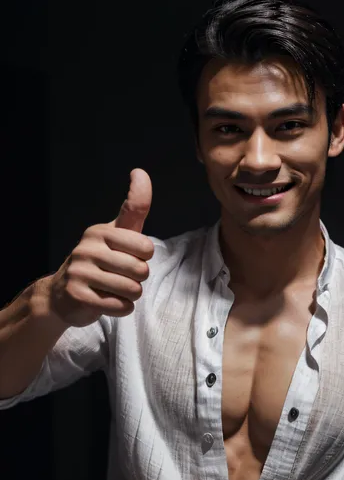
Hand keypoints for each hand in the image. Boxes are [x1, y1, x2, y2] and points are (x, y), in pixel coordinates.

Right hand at [48, 168, 153, 326]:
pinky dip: (121, 308)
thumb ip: (133, 208)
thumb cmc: (99, 262)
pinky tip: (108, 301)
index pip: (145, 246)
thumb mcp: (117, 234)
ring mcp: (80, 271)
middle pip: (141, 270)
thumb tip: (140, 171)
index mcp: (101, 231)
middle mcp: (88, 247)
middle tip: (120, 277)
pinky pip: (119, 306)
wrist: (62, 294)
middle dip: (138, 279)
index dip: (144, 257)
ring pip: (132, 289)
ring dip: (130, 295)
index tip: (130, 255)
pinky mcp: (77, 294)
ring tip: (114, 290)